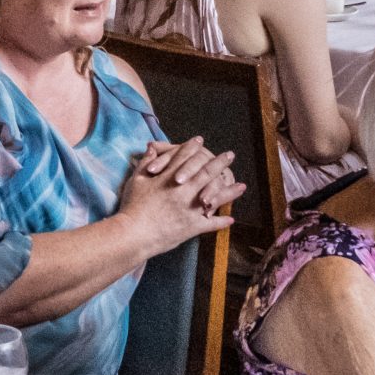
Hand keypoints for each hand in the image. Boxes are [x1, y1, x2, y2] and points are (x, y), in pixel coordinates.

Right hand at [117, 136, 239, 256]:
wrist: (133, 233)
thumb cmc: (132, 206)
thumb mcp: (135, 180)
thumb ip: (145, 163)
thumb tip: (151, 148)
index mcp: (168, 178)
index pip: (183, 157)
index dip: (192, 148)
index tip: (200, 140)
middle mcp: (183, 190)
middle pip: (205, 172)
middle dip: (219, 163)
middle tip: (230, 155)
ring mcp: (190, 209)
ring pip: (214, 196)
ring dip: (230, 191)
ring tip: (242, 186)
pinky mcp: (191, 227)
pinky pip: (210, 224)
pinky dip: (221, 222)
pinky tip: (231, 220)